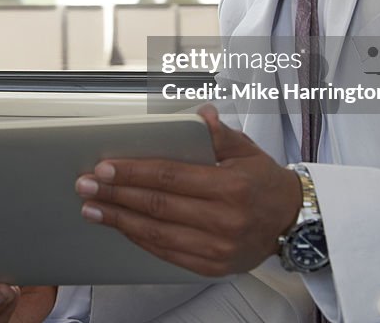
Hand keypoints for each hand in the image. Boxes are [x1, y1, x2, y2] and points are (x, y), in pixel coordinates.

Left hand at [75, 104, 301, 276]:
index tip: (104, 167)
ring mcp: (218, 248)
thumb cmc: (265, 182)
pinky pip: (166, 253)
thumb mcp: (247, 150)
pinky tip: (120, 226)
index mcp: (230, 186)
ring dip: (119, 220)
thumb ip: (219, 132)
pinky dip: (139, 239)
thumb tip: (200, 113)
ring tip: (92, 208)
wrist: (294, 223)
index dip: (133, 172)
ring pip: (157, 233)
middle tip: (85, 185)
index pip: (170, 176)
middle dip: (115, 194)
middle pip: (157, 206)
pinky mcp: (212, 266)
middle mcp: (224, 220)